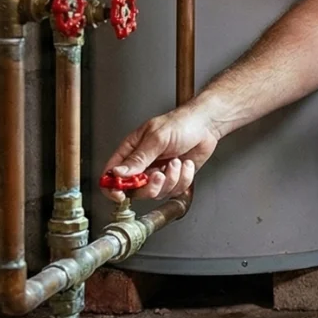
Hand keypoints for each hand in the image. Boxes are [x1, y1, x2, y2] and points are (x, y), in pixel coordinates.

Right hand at [100, 106, 221, 201]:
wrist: (206, 126)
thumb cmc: (180, 123)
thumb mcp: (156, 138)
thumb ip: (138, 158)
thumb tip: (117, 173)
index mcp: (131, 150)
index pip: (111, 173)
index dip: (112, 187)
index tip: (120, 194)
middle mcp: (142, 164)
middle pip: (134, 190)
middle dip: (150, 186)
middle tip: (160, 174)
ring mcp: (158, 172)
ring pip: (156, 192)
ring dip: (171, 179)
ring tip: (177, 161)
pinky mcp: (174, 179)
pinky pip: (174, 191)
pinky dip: (183, 178)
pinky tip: (186, 164)